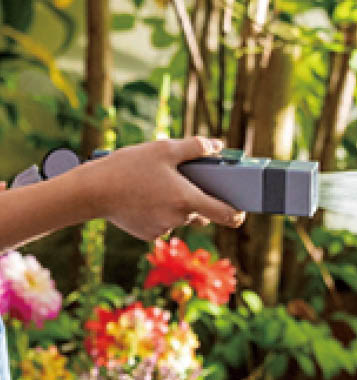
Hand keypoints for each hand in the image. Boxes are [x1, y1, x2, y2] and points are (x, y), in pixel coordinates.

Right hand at [80, 137, 245, 240]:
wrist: (91, 191)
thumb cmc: (128, 167)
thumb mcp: (164, 149)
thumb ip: (196, 147)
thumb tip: (217, 145)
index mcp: (187, 200)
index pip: (226, 215)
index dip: (238, 213)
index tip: (242, 209)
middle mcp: (178, 219)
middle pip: (201, 213)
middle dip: (198, 199)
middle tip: (186, 180)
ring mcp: (162, 229)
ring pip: (182, 218)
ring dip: (179, 205)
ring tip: (160, 184)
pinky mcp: (147, 235)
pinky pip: (164, 223)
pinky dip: (160, 212)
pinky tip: (145, 196)